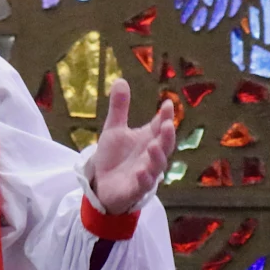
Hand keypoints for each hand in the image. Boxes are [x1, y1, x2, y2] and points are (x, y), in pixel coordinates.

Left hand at [88, 79, 175, 213]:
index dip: (166, 116)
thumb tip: (121, 80)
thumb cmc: (113, 157)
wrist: (101, 185)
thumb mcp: (114, 129)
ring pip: (157, 165)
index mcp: (149, 139)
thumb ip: (119, 108)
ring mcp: (145, 173)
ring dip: (157, 156)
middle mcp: (151, 156)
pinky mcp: (135, 189)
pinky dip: (144, 178)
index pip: (161, 126)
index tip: (167, 104)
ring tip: (153, 145)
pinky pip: (143, 184)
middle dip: (167, 136)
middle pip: (164, 145)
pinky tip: (141, 171)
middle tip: (166, 124)